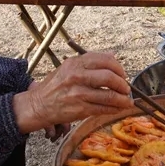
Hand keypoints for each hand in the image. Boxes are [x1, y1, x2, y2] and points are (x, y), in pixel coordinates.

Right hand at [13, 53, 131, 133]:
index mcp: (75, 63)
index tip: (122, 74)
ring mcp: (78, 93)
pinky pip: (103, 109)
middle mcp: (77, 76)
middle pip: (109, 77)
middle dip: (122, 83)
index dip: (118, 67)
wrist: (38, 105)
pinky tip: (118, 108)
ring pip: (109, 95)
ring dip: (122, 99)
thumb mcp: (68, 68)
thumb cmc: (55, 86)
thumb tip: (112, 56)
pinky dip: (114, 109)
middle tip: (126, 88)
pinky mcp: (80, 109)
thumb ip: (88, 62)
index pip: (105, 59)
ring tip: (126, 101)